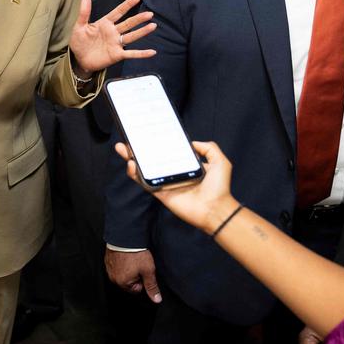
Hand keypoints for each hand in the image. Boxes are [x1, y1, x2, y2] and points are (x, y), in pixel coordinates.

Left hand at [68, 0, 155, 73]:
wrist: (79, 60)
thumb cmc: (79, 42)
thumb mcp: (79, 26)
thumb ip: (84, 12)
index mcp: (105, 23)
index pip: (118, 12)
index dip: (128, 4)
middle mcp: (113, 32)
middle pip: (129, 23)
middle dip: (139, 19)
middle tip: (150, 14)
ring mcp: (116, 43)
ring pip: (132, 36)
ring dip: (142, 32)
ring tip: (153, 26)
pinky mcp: (117, 55)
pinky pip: (131, 53)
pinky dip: (141, 53)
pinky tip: (151, 52)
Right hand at [105, 247, 160, 302]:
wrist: (125, 237)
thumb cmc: (136, 254)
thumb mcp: (148, 271)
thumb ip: (151, 286)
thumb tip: (156, 300)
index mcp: (123, 283)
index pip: (137, 289)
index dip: (143, 280)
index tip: (143, 270)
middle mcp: (113, 278)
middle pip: (129, 282)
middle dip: (134, 275)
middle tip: (138, 264)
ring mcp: (109, 269)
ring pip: (122, 274)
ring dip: (128, 269)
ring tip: (132, 259)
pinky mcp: (107, 260)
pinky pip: (116, 266)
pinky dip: (121, 263)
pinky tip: (126, 256)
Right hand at [116, 140, 238, 235]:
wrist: (215, 209)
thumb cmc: (219, 188)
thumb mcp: (220, 161)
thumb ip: (209, 148)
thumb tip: (192, 143)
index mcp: (184, 165)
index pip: (168, 152)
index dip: (157, 143)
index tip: (148, 133)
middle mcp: (173, 173)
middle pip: (152, 159)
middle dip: (139, 149)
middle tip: (128, 140)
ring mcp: (165, 182)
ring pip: (144, 169)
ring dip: (132, 159)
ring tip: (123, 149)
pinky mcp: (160, 193)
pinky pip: (145, 183)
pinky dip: (136, 175)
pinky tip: (131, 165)